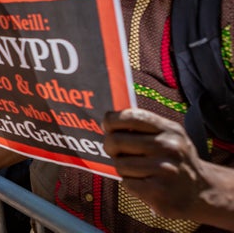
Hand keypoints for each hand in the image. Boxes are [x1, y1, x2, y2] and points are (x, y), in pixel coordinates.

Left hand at [103, 108, 227, 223]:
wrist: (203, 192)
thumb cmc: (176, 160)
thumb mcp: (169, 136)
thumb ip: (143, 126)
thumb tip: (107, 120)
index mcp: (170, 129)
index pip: (130, 116)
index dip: (111, 120)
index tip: (107, 126)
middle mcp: (169, 147)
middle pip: (116, 141)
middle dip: (111, 147)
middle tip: (117, 152)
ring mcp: (166, 170)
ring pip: (120, 164)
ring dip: (123, 169)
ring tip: (138, 171)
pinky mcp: (159, 192)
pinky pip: (127, 183)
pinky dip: (131, 185)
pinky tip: (145, 184)